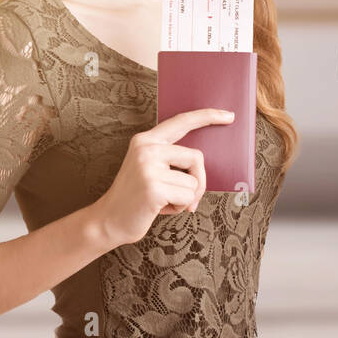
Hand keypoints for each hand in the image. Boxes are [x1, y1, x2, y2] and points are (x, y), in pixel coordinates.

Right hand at [92, 108, 234, 245]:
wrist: (108, 221)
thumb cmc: (137, 197)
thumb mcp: (151, 169)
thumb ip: (173, 160)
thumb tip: (204, 163)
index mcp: (146, 140)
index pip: (182, 122)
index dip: (207, 116)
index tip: (228, 116)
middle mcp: (146, 149)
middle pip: (197, 157)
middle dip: (199, 181)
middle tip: (186, 198)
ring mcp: (148, 167)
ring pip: (194, 182)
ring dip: (185, 198)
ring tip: (163, 202)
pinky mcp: (153, 187)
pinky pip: (188, 197)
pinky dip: (180, 208)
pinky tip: (160, 209)